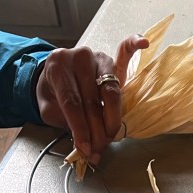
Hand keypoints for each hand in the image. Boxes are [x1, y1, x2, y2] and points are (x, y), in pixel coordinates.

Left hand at [35, 35, 148, 165]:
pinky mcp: (110, 60)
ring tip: (110, 137)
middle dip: (97, 130)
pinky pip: (124, 51)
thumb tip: (86, 145)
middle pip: (92, 99)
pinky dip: (134, 45)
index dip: (80, 128)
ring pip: (110, 90)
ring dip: (112, 117)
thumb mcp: (48, 108)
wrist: (55, 72)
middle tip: (99, 150)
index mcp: (57, 67)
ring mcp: (96, 57)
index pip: (72, 102)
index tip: (86, 148)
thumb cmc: (53, 92)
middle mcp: (78, 57)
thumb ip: (65, 123)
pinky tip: (144, 43)